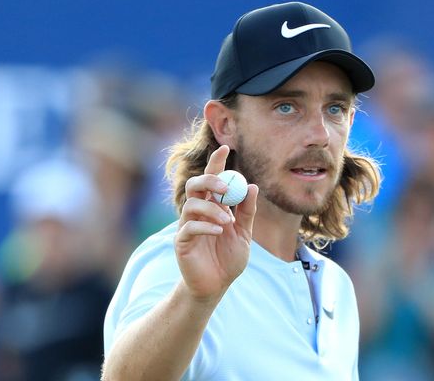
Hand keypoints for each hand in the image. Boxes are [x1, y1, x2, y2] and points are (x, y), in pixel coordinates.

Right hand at [175, 145, 258, 301]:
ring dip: (212, 209)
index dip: (216, 163)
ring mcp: (187, 226)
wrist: (217, 286)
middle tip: (226, 188)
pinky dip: (206, 226)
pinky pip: (189, 227)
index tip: (225, 148)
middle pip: (195, 186)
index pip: (212, 180)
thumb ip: (247, 212)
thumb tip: (252, 186)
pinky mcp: (181, 242)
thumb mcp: (244, 234)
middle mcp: (197, 213)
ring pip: (191, 205)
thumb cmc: (228, 259)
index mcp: (212, 207)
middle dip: (209, 181)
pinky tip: (220, 231)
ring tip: (228, 222)